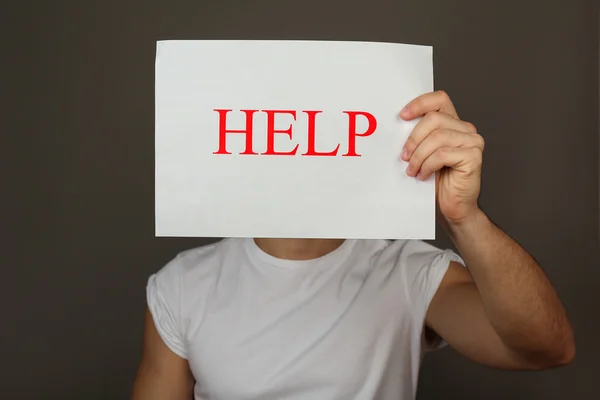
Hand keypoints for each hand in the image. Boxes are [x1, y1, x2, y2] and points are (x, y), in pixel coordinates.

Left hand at [400, 91, 484, 223]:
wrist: (452, 207)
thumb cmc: (437, 182)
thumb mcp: (423, 154)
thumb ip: (418, 137)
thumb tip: (396, 127)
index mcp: (452, 123)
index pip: (439, 99)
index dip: (420, 103)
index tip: (403, 116)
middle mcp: (465, 129)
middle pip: (434, 119)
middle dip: (414, 138)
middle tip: (404, 157)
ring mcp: (472, 141)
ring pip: (438, 137)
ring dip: (419, 156)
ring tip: (413, 170)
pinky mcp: (474, 156)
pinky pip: (443, 154)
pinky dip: (428, 165)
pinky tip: (424, 175)